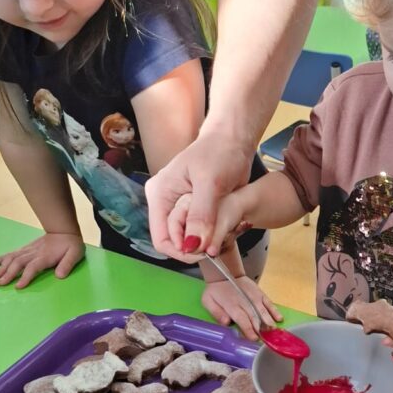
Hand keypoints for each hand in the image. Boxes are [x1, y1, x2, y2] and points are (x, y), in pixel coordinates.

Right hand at [0, 233, 84, 288]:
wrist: (64, 230)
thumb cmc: (71, 244)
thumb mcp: (75, 254)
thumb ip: (67, 264)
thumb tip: (59, 276)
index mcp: (46, 256)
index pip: (33, 267)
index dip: (25, 276)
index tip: (18, 286)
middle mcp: (34, 253)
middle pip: (18, 263)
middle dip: (8, 273)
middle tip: (0, 284)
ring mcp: (28, 250)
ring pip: (13, 258)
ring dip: (2, 267)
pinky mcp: (26, 248)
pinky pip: (12, 253)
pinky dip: (2, 258)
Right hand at [145, 133, 252, 260]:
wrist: (233, 140)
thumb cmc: (219, 152)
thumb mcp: (210, 183)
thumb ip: (200, 215)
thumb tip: (192, 246)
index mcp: (159, 195)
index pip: (162, 239)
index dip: (182, 251)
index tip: (207, 251)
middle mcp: (165, 204)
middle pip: (176, 242)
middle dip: (197, 247)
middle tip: (221, 240)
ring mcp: (179, 208)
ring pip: (190, 240)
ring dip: (208, 242)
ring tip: (227, 231)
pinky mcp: (194, 211)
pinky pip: (200, 232)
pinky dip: (214, 235)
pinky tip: (227, 227)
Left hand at [202, 276, 281, 339]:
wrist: (224, 272)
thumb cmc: (215, 291)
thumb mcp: (207, 301)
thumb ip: (216, 312)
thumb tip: (226, 322)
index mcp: (231, 305)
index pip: (242, 319)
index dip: (248, 329)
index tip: (254, 338)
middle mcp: (244, 301)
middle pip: (254, 317)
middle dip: (260, 329)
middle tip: (266, 339)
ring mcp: (254, 297)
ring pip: (263, 310)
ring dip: (268, 321)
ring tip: (273, 331)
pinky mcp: (260, 293)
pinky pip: (268, 302)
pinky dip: (274, 310)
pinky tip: (279, 319)